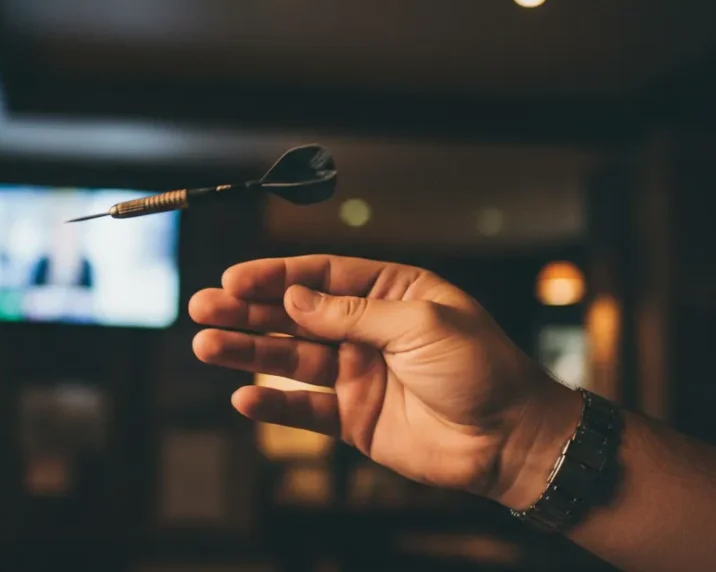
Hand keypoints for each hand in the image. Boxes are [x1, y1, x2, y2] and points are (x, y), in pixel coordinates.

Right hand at [188, 255, 581, 507]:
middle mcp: (367, 330)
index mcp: (390, 293)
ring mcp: (358, 373)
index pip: (320, 277)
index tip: (234, 278)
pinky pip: (304, 408)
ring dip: (248, 351)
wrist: (511, 440)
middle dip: (248, 310)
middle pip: (295, 314)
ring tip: (206, 345)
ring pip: (291, 358)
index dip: (275, 277)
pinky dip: (275, 403)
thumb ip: (352, 314)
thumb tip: (295, 299)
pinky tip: (244, 397)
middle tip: (204, 307)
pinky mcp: (354, 417)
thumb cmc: (482, 369)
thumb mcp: (420, 324)